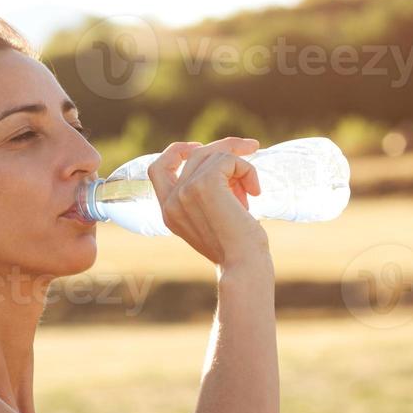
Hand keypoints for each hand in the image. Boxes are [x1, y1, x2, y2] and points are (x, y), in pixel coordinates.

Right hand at [146, 137, 270, 266]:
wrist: (244, 266)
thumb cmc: (237, 248)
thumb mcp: (213, 219)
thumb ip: (208, 196)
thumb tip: (227, 162)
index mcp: (169, 211)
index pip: (157, 168)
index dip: (176, 151)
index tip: (200, 148)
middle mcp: (173, 200)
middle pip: (194, 154)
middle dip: (225, 148)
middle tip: (252, 147)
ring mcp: (186, 190)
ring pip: (214, 154)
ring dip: (241, 165)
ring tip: (252, 189)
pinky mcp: (206, 183)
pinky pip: (229, 160)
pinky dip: (247, 170)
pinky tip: (255, 192)